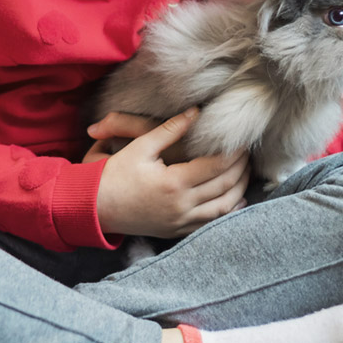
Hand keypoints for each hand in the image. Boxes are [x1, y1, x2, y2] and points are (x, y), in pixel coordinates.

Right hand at [89, 108, 250, 238]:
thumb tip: (196, 112)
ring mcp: (180, 222)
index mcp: (174, 183)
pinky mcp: (176, 231)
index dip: (234, 152)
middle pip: (225, 186)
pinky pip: (210, 224)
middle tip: (248, 153)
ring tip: (246, 173)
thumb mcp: (141, 146)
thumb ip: (170, 129)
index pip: (217, 165)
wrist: (94, 207)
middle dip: (241, 168)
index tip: (242, 140)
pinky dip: (227, 211)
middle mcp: (181, 206)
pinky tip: (235, 200)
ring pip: (223, 208)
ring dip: (239, 190)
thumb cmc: (114, 174)